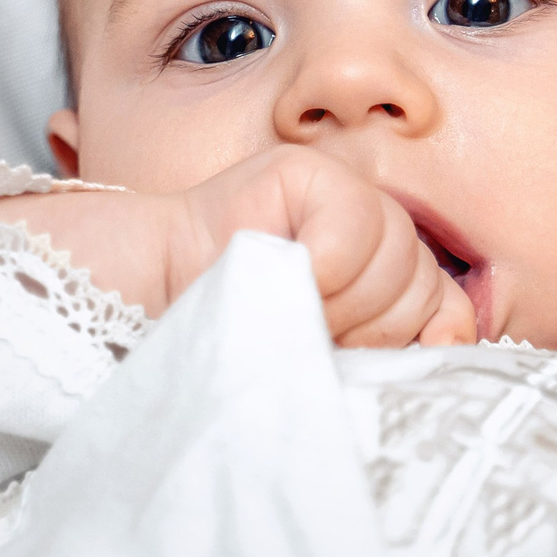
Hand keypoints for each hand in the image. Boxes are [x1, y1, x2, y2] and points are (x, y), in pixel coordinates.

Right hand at [0, 145, 475, 348]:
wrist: (96, 330)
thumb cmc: (189, 365)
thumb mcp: (300, 381)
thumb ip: (383, 359)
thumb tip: (460, 338)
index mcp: (357, 298)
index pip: (448, 316)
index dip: (412, 349)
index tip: (339, 365)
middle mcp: (351, 247)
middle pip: (432, 289)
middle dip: (370, 332)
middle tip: (287, 337)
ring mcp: (324, 205)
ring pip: (403, 258)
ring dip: (338, 303)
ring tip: (267, 310)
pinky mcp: (292, 176)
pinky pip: (358, 222)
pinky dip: (319, 259)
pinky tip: (257, 268)